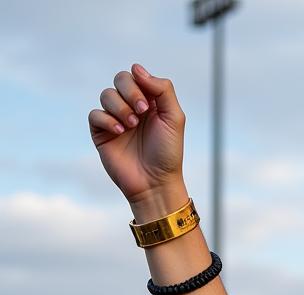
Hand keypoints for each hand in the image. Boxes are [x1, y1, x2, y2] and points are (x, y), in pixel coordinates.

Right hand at [88, 65, 186, 209]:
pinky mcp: (101, 133)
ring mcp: (115, 119)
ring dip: (120, 107)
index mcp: (150, 102)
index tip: (148, 102)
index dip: (140, 82)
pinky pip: (95, 114)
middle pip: (120, 79)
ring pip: (106, 95)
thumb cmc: (168, 153)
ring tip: (132, 125)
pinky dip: (107, 120)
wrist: (155, 182)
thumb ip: (162, 90)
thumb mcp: (174, 118)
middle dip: (129, 91)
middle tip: (141, 112)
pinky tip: (120, 132)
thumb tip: (137, 69)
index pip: (137, 76)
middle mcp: (132, 108)